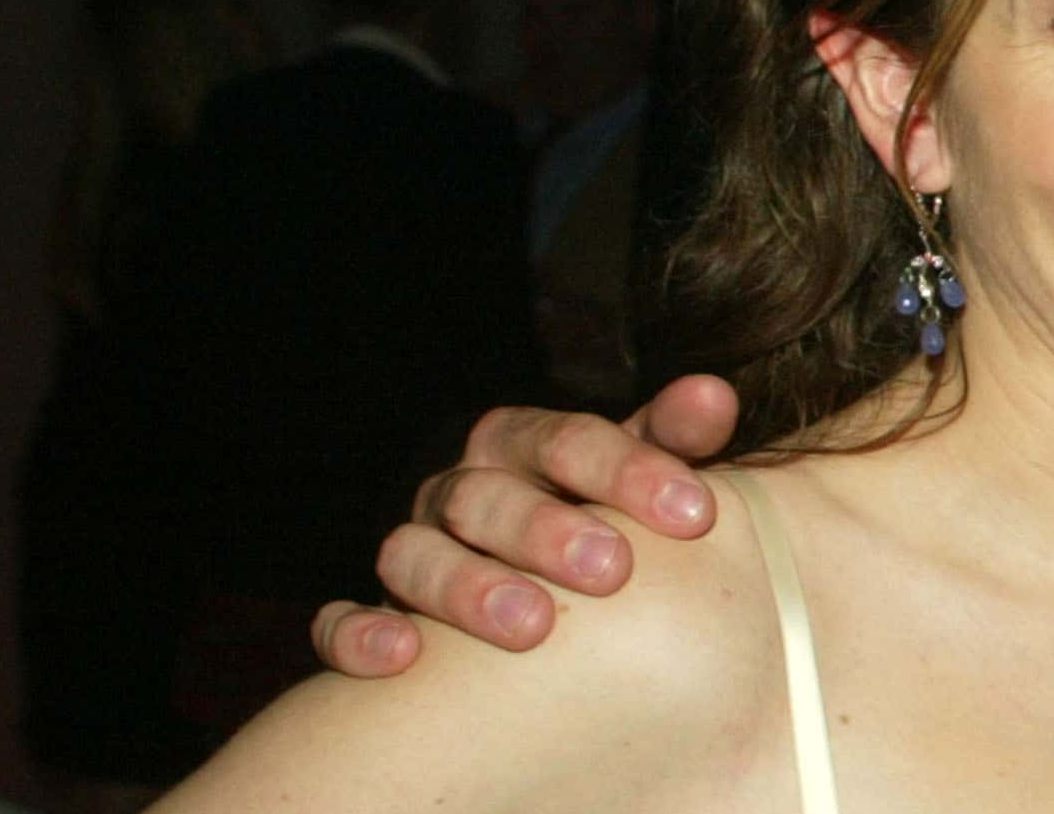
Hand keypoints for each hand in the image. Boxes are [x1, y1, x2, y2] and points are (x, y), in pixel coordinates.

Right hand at [309, 374, 739, 675]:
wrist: (542, 586)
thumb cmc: (602, 522)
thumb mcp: (639, 479)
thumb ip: (675, 440)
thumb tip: (714, 397)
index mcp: (520, 445)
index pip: (567, 440)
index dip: (629, 470)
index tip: (695, 514)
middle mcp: (458, 491)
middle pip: (486, 495)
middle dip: (547, 530)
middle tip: (614, 571)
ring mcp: (410, 551)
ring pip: (413, 554)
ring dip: (467, 587)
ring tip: (531, 627)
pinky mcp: (369, 614)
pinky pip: (338, 620)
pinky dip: (360, 634)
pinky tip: (402, 657)